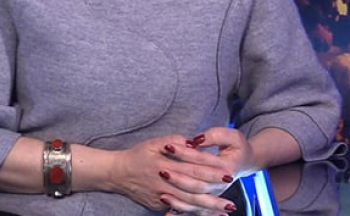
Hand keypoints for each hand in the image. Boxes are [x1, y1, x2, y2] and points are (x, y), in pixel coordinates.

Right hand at [108, 135, 236, 214]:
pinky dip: (194, 213)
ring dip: (208, 208)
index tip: (228, 173)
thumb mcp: (153, 142)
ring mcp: (161, 197)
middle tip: (232, 200)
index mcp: (165, 164)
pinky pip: (179, 210)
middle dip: (214, 196)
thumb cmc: (138, 155)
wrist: (117, 173)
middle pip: (194, 190)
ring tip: (226, 210)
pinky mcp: (158, 205)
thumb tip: (193, 143)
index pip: (193, 168)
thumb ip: (173, 141)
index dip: (211, 171)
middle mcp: (164, 182)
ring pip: (188, 204)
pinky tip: (208, 215)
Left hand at [157, 127, 254, 214]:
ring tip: (162, 196)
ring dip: (178, 200)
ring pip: (195, 201)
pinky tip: (168, 214)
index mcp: (227, 166)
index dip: (184, 152)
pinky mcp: (211, 199)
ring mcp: (215, 193)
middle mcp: (221, 184)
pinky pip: (195, 210)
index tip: (168, 146)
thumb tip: (196, 140)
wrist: (246, 161)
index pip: (201, 159)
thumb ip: (214, 136)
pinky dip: (181, 212)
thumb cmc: (237, 146)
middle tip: (161, 170)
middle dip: (178, 177)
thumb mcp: (231, 136)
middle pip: (197, 183)